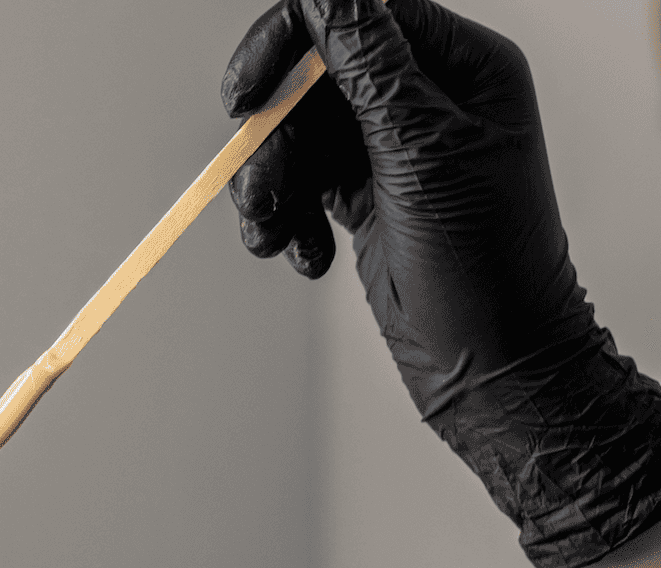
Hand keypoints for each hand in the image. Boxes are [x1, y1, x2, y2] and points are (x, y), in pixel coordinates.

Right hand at [222, 0, 660, 567]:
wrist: (490, 367)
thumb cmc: (482, 269)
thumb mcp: (422, 156)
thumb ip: (370, 67)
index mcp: (458, 71)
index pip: (356, 16)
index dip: (290, 43)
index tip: (244, 95)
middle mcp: (423, 103)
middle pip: (315, 81)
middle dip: (274, 138)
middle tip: (253, 185)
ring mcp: (391, 154)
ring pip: (299, 139)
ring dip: (272, 189)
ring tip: (272, 237)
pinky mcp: (366, 201)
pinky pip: (304, 186)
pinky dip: (290, 222)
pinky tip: (306, 256)